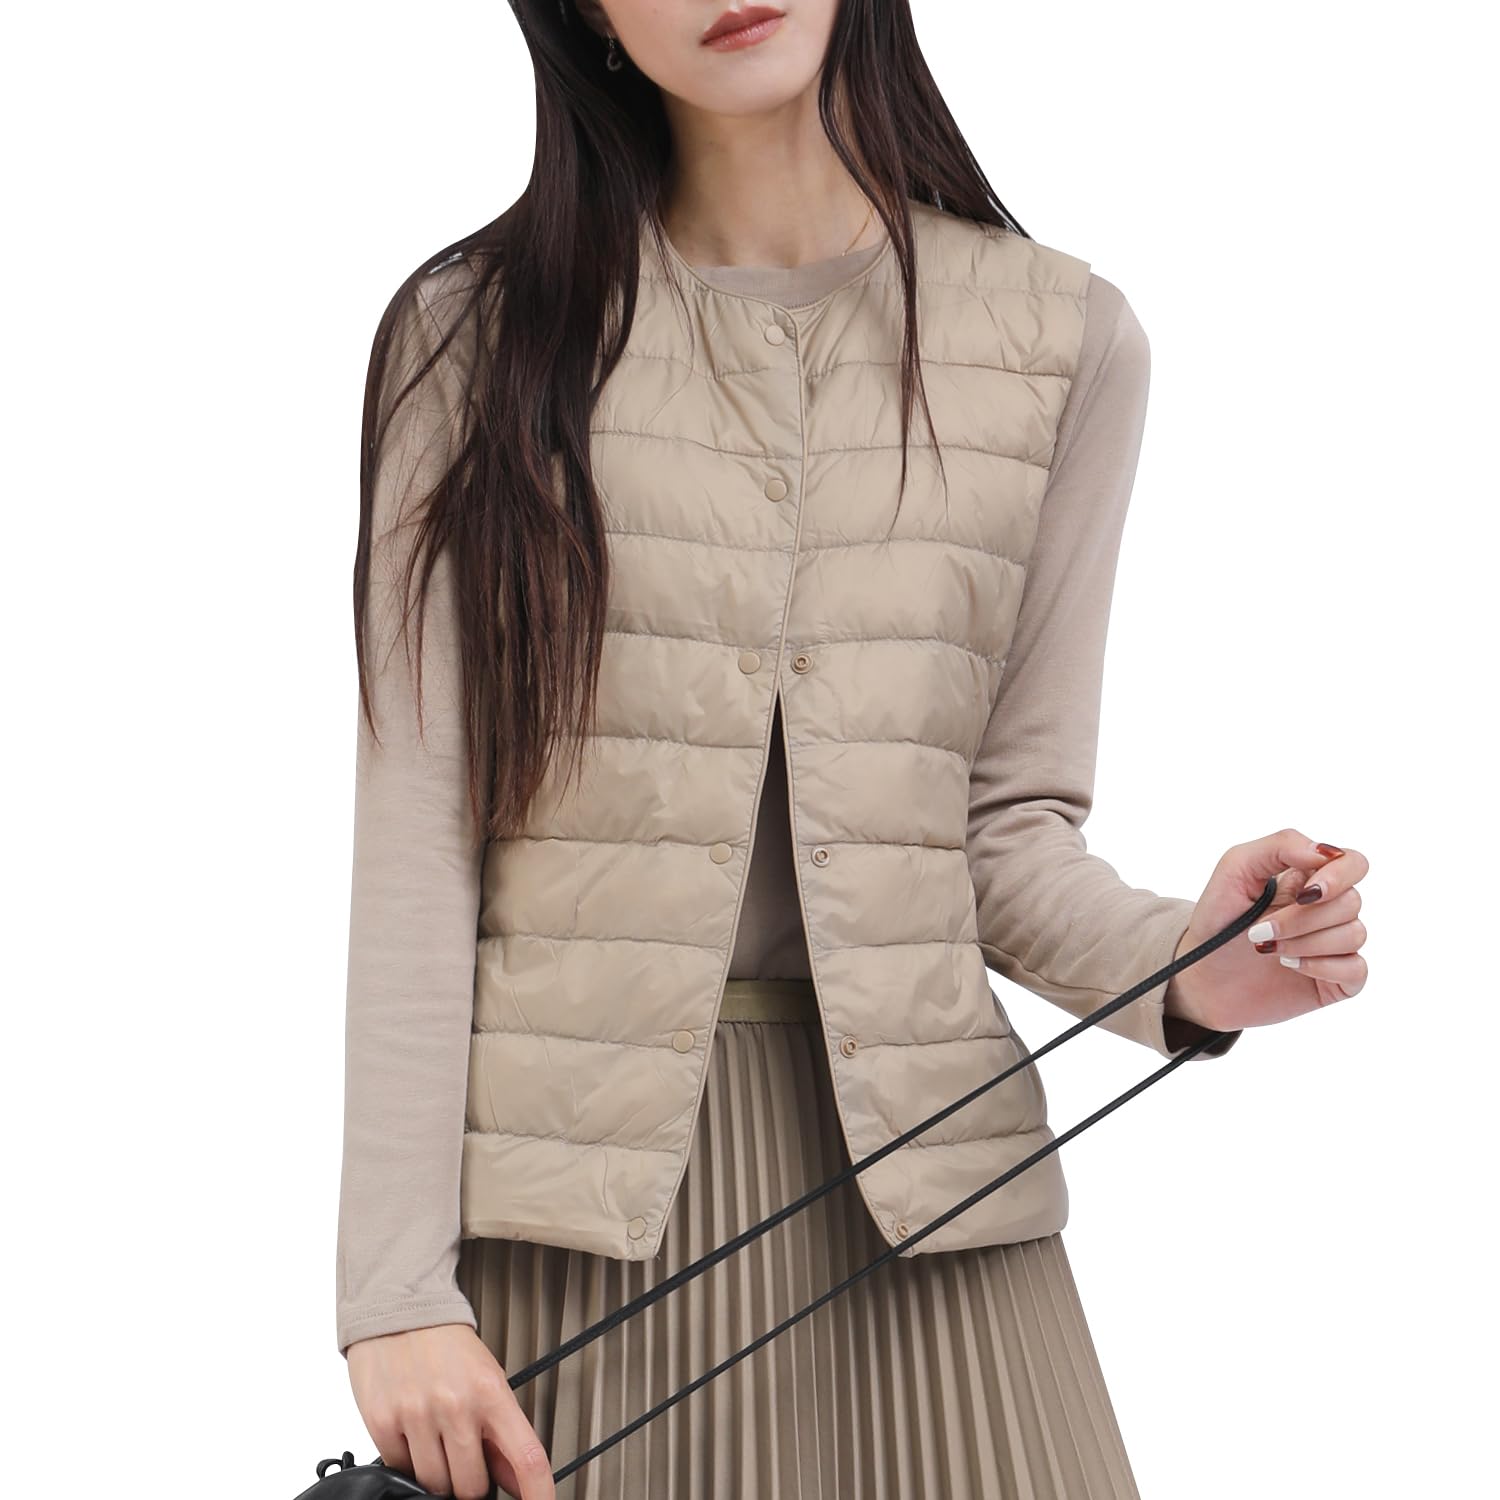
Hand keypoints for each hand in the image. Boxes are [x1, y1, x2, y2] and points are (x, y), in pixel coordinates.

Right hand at [347, 1323, 554, 1499]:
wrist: (399, 1308)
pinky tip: (412, 1433)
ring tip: (436, 1439)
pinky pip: (400, 1472)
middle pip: (472, 1487)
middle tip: (465, 1454)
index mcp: (491, 1392)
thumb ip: (501, 1432)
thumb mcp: (487, 1377)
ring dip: (439, 1475)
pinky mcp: (384, 1423)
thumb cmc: (446, 1342)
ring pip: (435, 1487)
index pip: (526, 1458)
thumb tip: (517, 1482)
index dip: (538, 1493)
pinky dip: (408, 1462)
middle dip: (471, 1480)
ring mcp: (418, 1416)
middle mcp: (456, 1406)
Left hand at [1163, 828, 1369, 1034]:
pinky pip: (1357, 970)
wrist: (1201, 974)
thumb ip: (1280, 845)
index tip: (1304, 893)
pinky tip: (1290, 965)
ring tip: (1268, 949)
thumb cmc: (1217, 919)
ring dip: (1305, 943)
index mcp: (1308, 877)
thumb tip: (1325, 852)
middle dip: (1302, 918)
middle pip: (1351, 902)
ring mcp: (1335, 944)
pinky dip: (1321, 967)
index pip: (1353, 863)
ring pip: (1355, 935)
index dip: (1338, 876)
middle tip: (1260, 930)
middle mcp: (1327, 909)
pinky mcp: (1337, 979)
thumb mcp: (1235, 869)